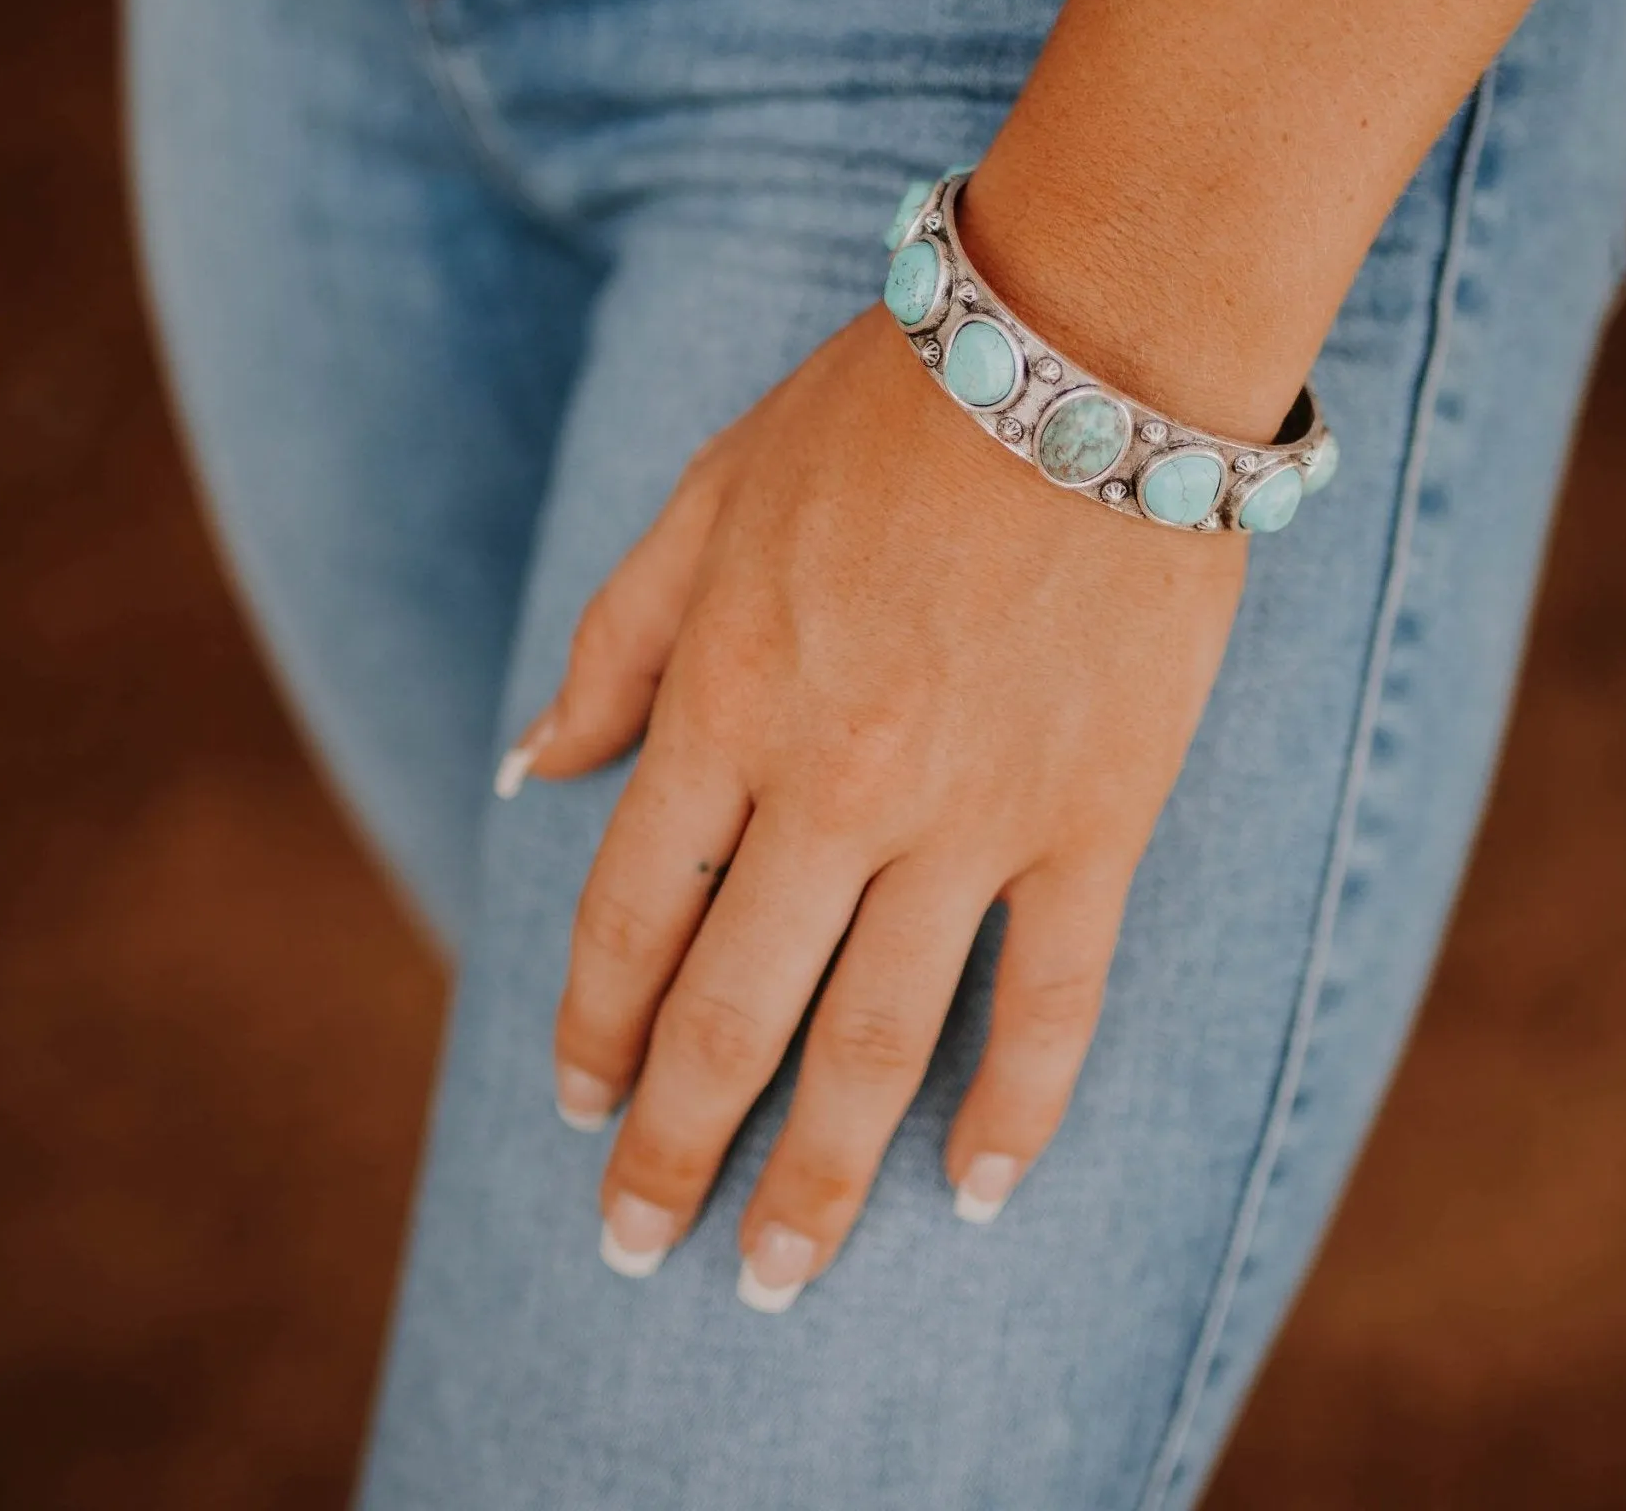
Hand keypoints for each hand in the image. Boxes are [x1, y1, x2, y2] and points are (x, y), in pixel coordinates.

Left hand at [505, 300, 1244, 1309]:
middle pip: (730, 1012)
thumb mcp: (707, 494)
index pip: (630, 914)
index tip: (576, 1107)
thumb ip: (616, 643)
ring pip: (877, 1040)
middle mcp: (832, 784)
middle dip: (671, 1147)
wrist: (1082, 348)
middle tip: (638, 1251)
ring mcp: (970, 813)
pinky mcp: (1096, 814)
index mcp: (725, 703)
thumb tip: (529, 772)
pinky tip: (977, 1190)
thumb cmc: (883, 408)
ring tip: (776, 1277)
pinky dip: (1018, 1107)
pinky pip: (1056, 996)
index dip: (590, 1026)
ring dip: (816, 1178)